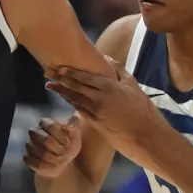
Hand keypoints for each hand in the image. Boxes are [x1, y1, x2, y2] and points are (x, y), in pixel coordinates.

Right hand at [23, 116, 82, 177]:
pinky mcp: (27, 158)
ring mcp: (29, 145)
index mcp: (45, 123)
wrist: (62, 160)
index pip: (51, 127)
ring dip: (55, 159)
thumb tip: (68, 127)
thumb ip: (74, 126)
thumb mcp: (75, 135)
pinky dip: (49, 167)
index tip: (68, 144)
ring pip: (42, 154)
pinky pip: (37, 164)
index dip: (62, 137)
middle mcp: (34, 132)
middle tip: (64, 153)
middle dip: (59, 149)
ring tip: (61, 160)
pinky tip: (54, 166)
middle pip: (46, 140)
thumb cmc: (68, 145)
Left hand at [44, 57, 166, 156]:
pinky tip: (63, 98)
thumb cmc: (142, 109)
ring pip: (73, 98)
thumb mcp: (133, 85)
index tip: (59, 67)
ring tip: (49, 85)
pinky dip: (70, 102)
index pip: (84, 77)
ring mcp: (95, 111)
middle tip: (47, 73)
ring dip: (60, 91)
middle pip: (74, 86)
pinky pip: (78, 109)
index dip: (70, 72)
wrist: (145, 135)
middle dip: (59, 79)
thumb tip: (107, 57)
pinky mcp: (94, 123)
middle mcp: (99, 98)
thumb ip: (119, 70)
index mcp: (109, 87)